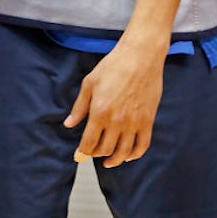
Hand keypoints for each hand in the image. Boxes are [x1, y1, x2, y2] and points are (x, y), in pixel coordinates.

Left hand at [63, 41, 164, 167]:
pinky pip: (142, 145)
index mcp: (99, 112)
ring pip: (123, 152)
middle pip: (105, 150)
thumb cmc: (114, 65)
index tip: (79, 156)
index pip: (88, 143)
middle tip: (93, 152)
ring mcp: (134, 122)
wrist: (141, 56)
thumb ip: (79, 107)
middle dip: (96, 154)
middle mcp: (116, 121)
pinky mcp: (148, 120)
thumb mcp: (90, 83)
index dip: (82, 153)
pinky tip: (129, 155)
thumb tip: (69, 124)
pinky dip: (135, 155)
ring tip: (109, 161)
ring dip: (115, 160)